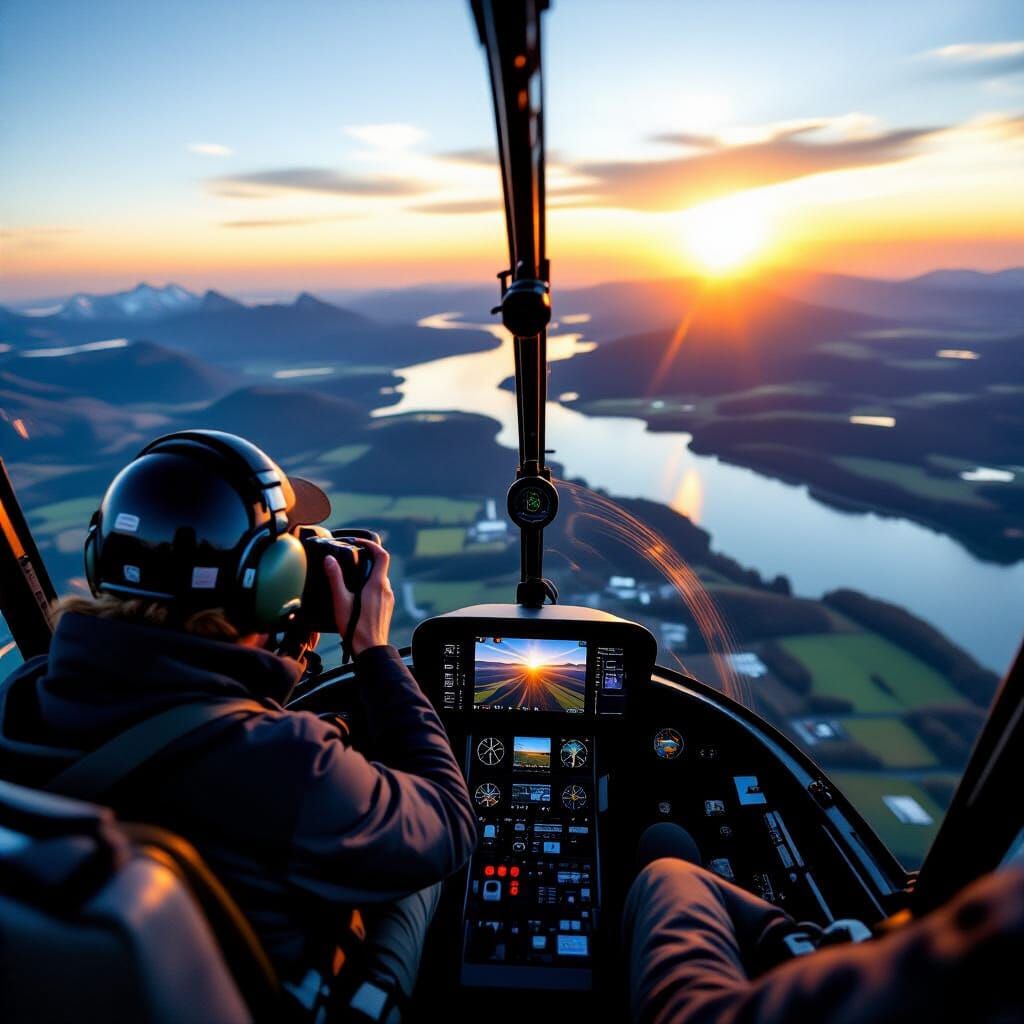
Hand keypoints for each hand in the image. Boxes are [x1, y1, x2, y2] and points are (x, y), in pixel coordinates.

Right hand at [324, 539, 394, 654]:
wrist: (370, 649)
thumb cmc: (356, 628)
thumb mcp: (341, 600)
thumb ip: (335, 578)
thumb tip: (330, 560)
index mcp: (377, 584)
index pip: (382, 555)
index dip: (372, 545)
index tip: (359, 543)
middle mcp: (386, 589)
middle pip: (380, 566)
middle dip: (366, 560)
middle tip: (352, 558)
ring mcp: (388, 599)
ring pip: (380, 579)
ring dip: (368, 574)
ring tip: (351, 577)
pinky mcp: (387, 607)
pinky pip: (380, 590)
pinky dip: (370, 586)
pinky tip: (357, 595)